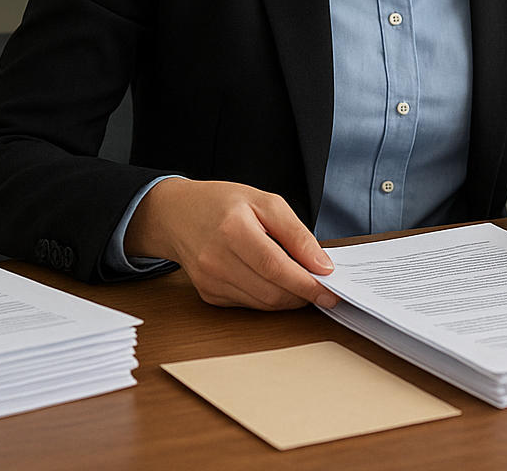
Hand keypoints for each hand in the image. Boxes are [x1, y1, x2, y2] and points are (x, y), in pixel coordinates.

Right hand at [125, 178, 337, 310]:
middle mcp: (217, 259)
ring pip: (262, 303)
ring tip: (299, 282)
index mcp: (233, 230)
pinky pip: (248, 304)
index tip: (330, 291)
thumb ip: (296, 234)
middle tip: (321, 289)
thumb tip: (321, 265)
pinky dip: (267, 297)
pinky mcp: (208, 293)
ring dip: (287, 298)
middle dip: (302, 295)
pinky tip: (272, 281)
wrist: (176, 214)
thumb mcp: (266, 202)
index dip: (307, 284)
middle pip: (271, 292)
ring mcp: (210, 280)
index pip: (277, 268)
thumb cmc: (222, 203)